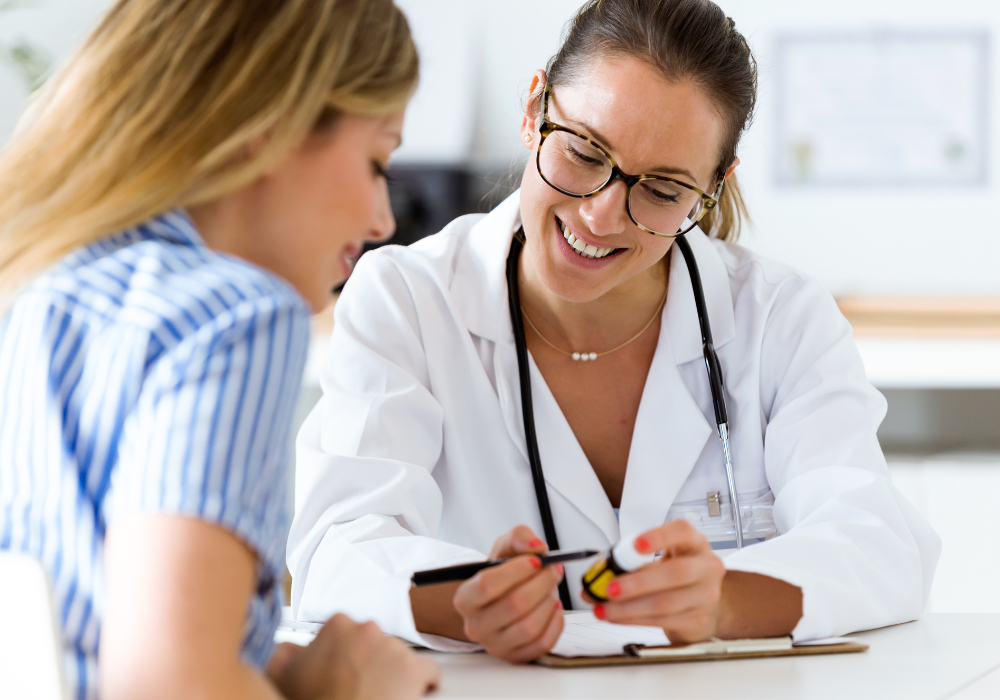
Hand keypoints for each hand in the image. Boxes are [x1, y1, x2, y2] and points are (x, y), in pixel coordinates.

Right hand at [268, 614, 438, 699]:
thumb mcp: (283, 675)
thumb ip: (285, 653)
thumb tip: (287, 649)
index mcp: (337, 625)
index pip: (350, 633)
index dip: (347, 656)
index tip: (344, 671)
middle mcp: (368, 630)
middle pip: (376, 644)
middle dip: (370, 664)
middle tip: (359, 688)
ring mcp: (392, 648)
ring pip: (399, 658)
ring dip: (392, 675)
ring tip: (377, 697)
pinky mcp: (414, 669)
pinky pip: (429, 671)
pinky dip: (424, 684)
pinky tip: (411, 696)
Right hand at [452, 525, 564, 662]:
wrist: (502, 598)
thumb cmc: (503, 573)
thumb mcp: (506, 547)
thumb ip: (520, 537)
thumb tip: (537, 547)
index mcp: (465, 598)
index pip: (487, 586)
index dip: (516, 571)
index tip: (536, 560)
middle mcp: (475, 626)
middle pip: (513, 606)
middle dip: (541, 583)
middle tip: (553, 569)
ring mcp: (495, 645)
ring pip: (529, 627)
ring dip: (548, 602)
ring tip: (551, 588)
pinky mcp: (515, 657)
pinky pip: (542, 644)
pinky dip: (555, 623)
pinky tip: (554, 607)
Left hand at [588, 520, 725, 643]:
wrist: (702, 605)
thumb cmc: (674, 577)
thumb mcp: (658, 560)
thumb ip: (629, 564)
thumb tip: (593, 581)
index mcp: (694, 543)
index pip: (682, 532)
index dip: (659, 537)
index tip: (636, 544)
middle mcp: (706, 568)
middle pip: (676, 573)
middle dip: (638, 582)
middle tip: (610, 589)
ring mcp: (706, 596)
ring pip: (666, 603)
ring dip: (629, 608)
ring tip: (605, 609)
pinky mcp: (699, 621)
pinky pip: (663, 621)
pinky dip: (635, 620)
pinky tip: (618, 617)